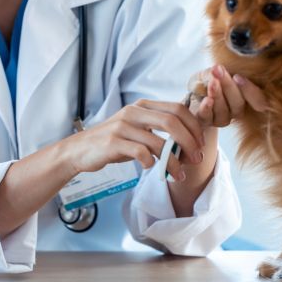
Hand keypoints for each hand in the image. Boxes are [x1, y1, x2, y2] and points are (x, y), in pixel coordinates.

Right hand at [62, 99, 205, 180]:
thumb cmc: (115, 142)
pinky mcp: (112, 142)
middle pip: (172, 122)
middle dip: (189, 142)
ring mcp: (122, 126)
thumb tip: (190, 144)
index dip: (193, 126)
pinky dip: (151, 162)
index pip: (177, 109)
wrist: (80, 150)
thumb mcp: (138, 130)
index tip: (200, 144)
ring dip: (173, 161)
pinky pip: (140, 152)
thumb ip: (159, 131)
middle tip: (197, 159)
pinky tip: (152, 169)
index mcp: (143, 106)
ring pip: (158, 142)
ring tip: (178, 175)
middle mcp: (134, 112)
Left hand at [189, 65, 268, 127]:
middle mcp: (236, 111)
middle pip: (238, 104)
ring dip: (217, 94)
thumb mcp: (216, 71)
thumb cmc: (208, 78)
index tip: (238, 77)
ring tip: (211, 81)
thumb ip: (224, 71)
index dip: (251, 92)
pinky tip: (207, 100)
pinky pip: (208, 117)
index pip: (258, 101)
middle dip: (228, 86)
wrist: (191, 88)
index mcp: (246, 97)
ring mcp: (222, 118)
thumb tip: (227, 64)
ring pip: (224, 111)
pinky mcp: (206, 122)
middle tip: (218, 71)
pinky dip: (207, 108)